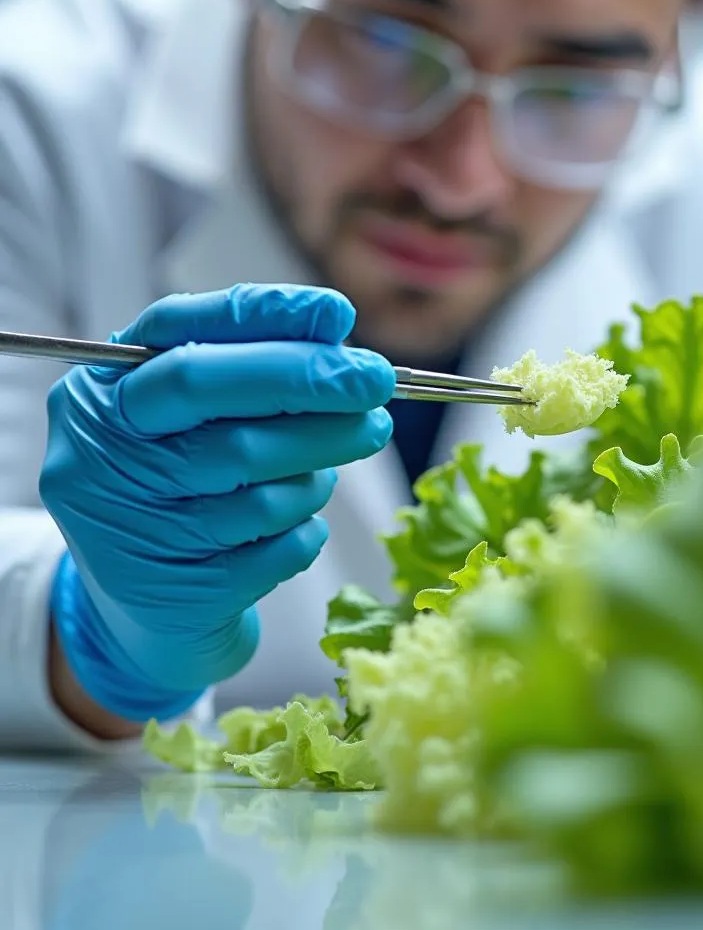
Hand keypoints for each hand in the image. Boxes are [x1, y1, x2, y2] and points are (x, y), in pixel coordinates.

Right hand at [39, 283, 395, 721]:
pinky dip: (307, 526)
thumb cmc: (181, 492)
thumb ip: (247, 367)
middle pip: (212, 395)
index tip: (337, 314)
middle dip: (307, 379)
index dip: (264, 316)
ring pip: (256, 477)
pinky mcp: (183, 592)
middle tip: (376, 381)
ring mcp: (136, 529)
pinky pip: (278, 546)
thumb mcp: (190, 421)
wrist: (142, 615)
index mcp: (100, 396)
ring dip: (320, 463)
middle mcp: (102, 457)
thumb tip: (334, 329)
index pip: (178, 331)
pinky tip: (302, 519)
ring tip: (343, 452)